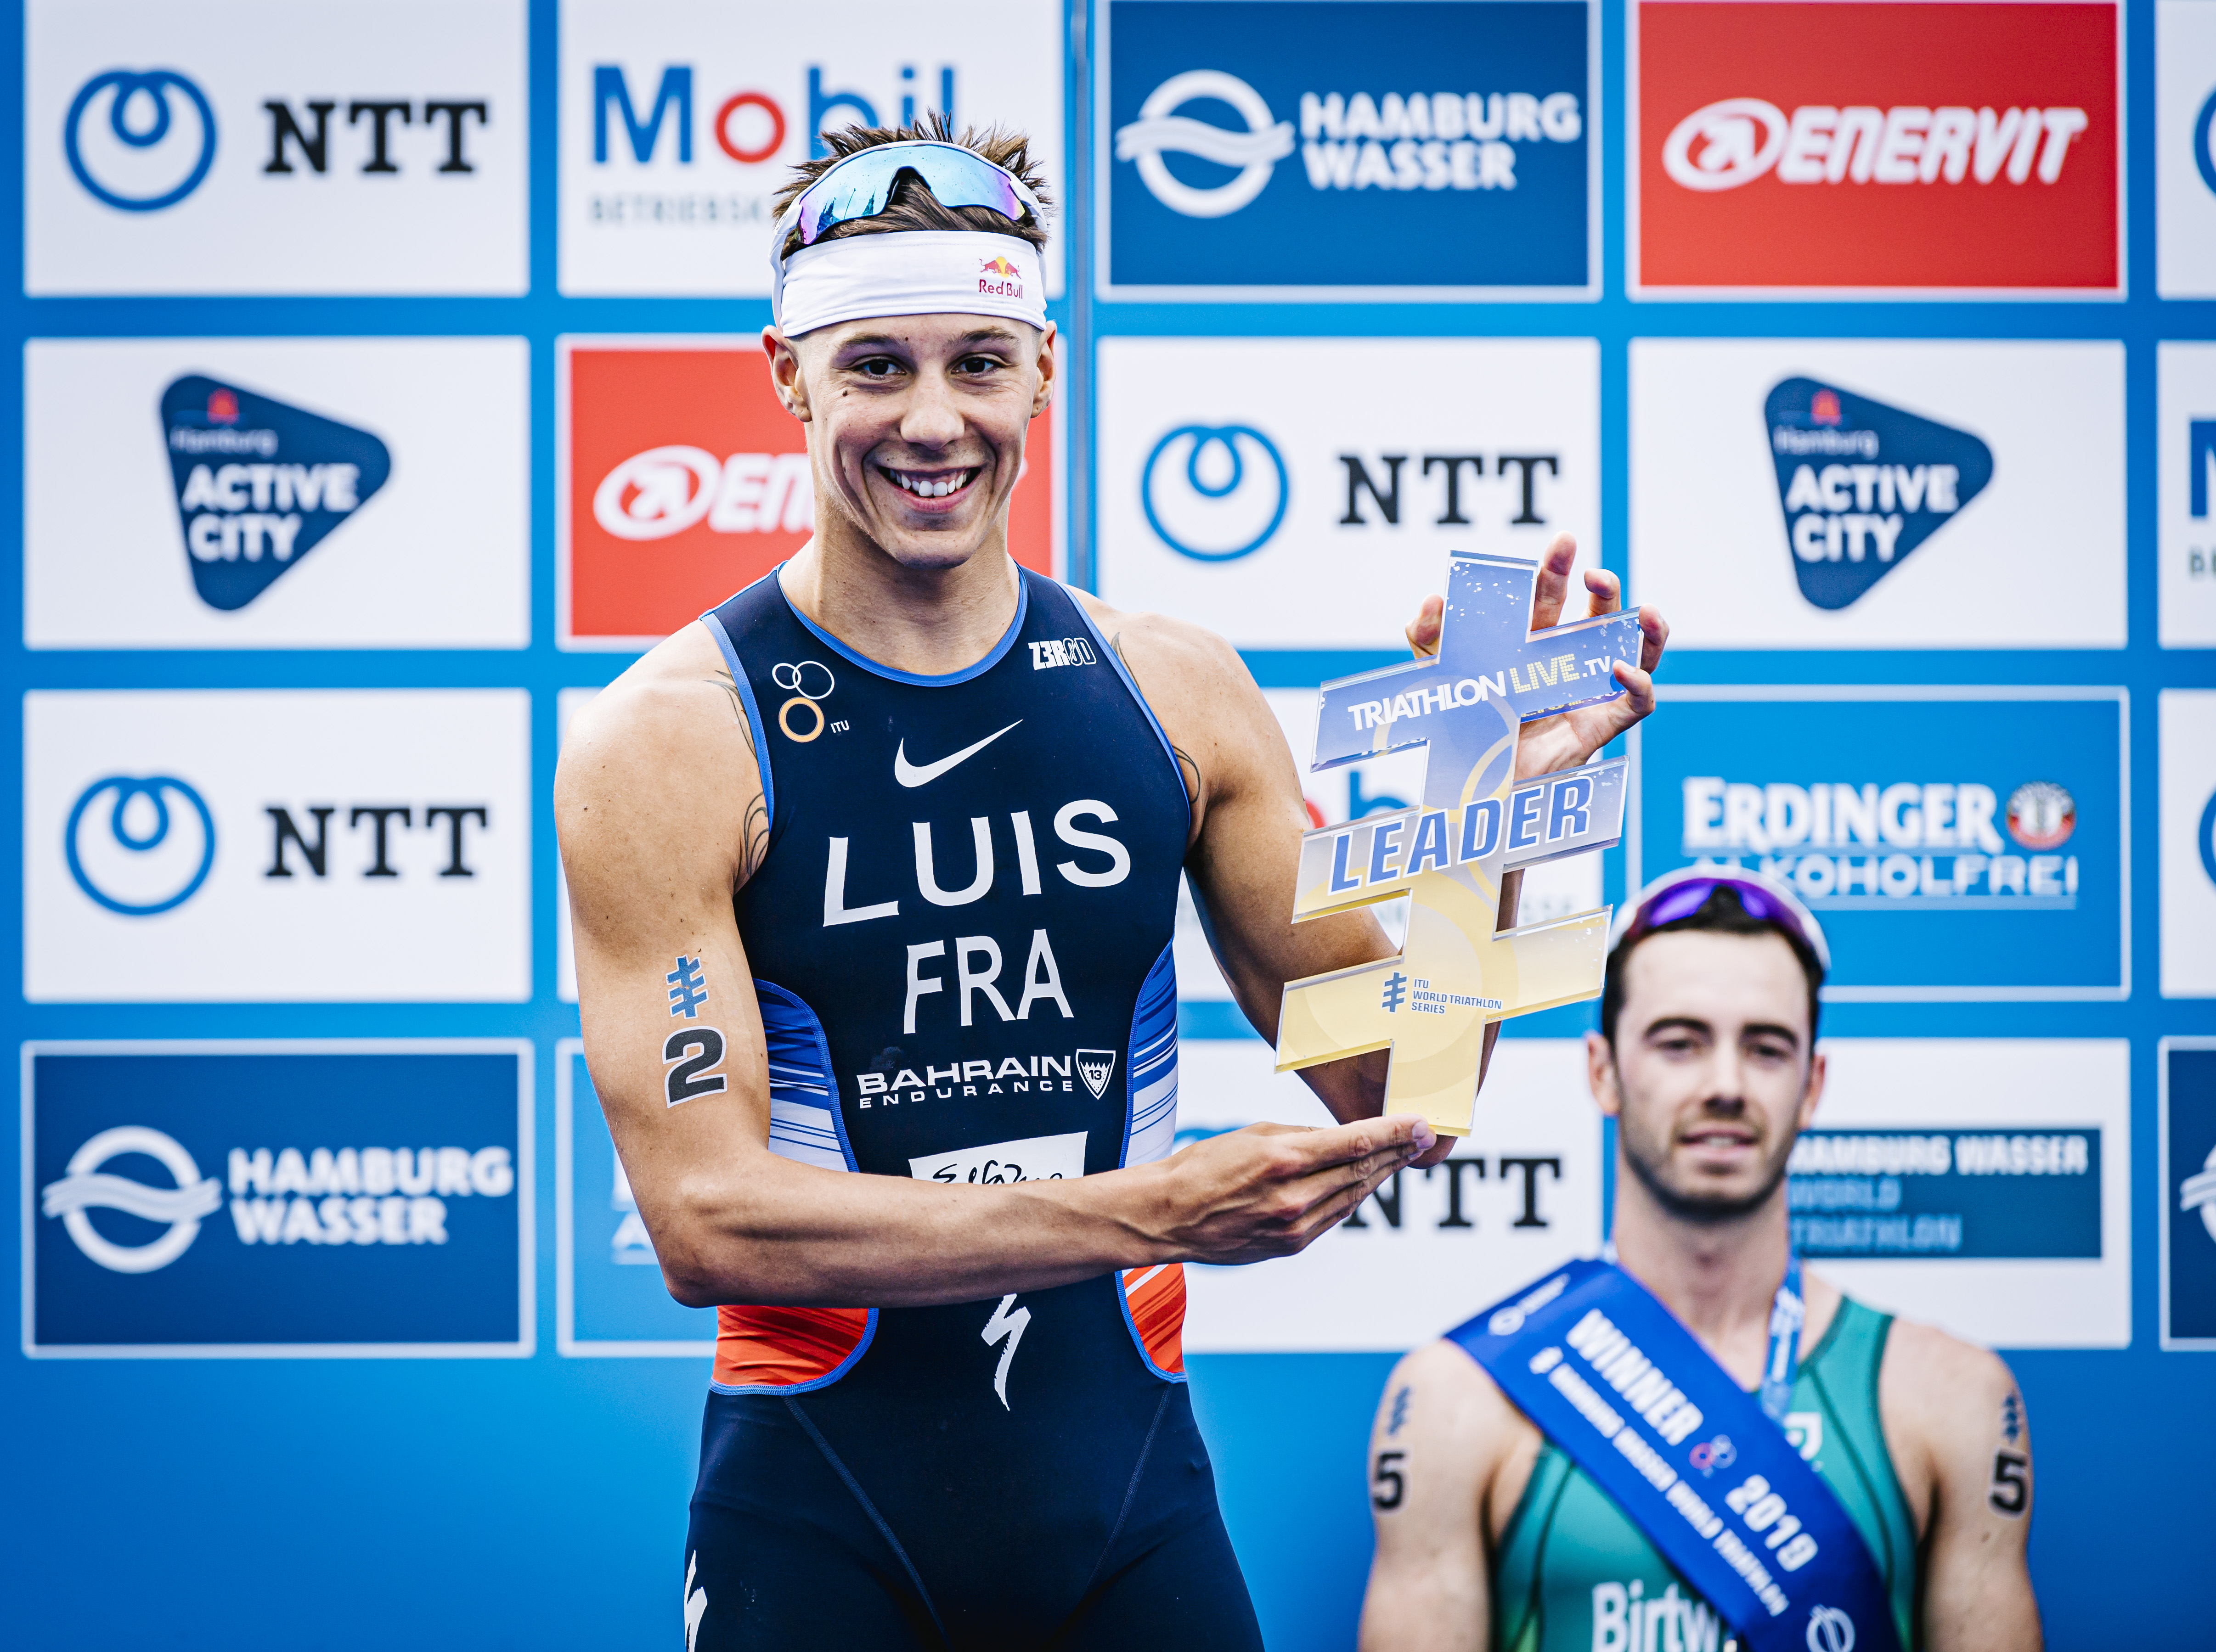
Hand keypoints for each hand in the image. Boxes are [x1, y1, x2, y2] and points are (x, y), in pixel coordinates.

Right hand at [1145, 1116, 1434, 1264]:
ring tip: (1401, 1156)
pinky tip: (1364, 1182)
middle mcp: (1294, 1196)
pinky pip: (1333, 1217)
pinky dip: (1352, 1197)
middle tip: (1424, 1137)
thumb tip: (1341, 1137)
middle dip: (1397, 1152)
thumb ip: (1301, 1136)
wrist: (1168, 1215)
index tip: (1421, 1124)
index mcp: (1282, 1159)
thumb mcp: (1253, 1133)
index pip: (1355, 1142)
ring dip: (1381, 1175)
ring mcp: (1294, 1227)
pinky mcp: (1290, 1246)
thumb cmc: (1204, 1166)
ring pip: (1353, 1197)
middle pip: (1362, 1171)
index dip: (1394, 1132)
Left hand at [1403, 533, 1667, 781]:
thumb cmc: (1461, 729)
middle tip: (1594, 572)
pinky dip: (1638, 685)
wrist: (1468, 788)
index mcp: (1530, 644)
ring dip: (1646, 631)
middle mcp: (1564, 664)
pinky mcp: (1597, 729)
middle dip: (1602, 588)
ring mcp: (1586, 695)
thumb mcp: (1439, 677)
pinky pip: (1635, 705)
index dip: (1558, 570)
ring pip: (1632, 654)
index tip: (1564, 543)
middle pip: (1595, 617)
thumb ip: (1428, 637)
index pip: (1550, 598)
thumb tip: (1434, 600)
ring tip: (1647, 612)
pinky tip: (1622, 670)